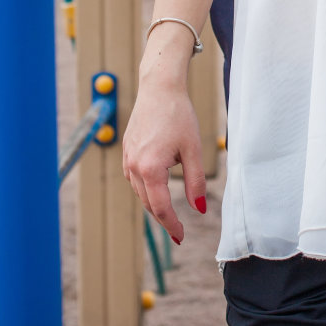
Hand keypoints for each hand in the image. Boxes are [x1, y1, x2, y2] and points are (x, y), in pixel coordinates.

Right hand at [122, 75, 206, 245]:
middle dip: (163, 218)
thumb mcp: (193, 149)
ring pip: (140, 191)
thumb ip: (195, 181)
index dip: (172, 226)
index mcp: (151, 169)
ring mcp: (127, 158)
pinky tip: (156, 185)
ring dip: (154, 202)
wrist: (159, 88)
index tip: (181, 237)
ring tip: (170, 210)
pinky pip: (134, 177)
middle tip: (178, 230)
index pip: (160, 209)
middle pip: (148, 203)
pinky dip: (145, 187)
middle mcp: (134, 166)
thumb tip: (199, 209)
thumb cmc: (179, 115)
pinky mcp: (126, 150)